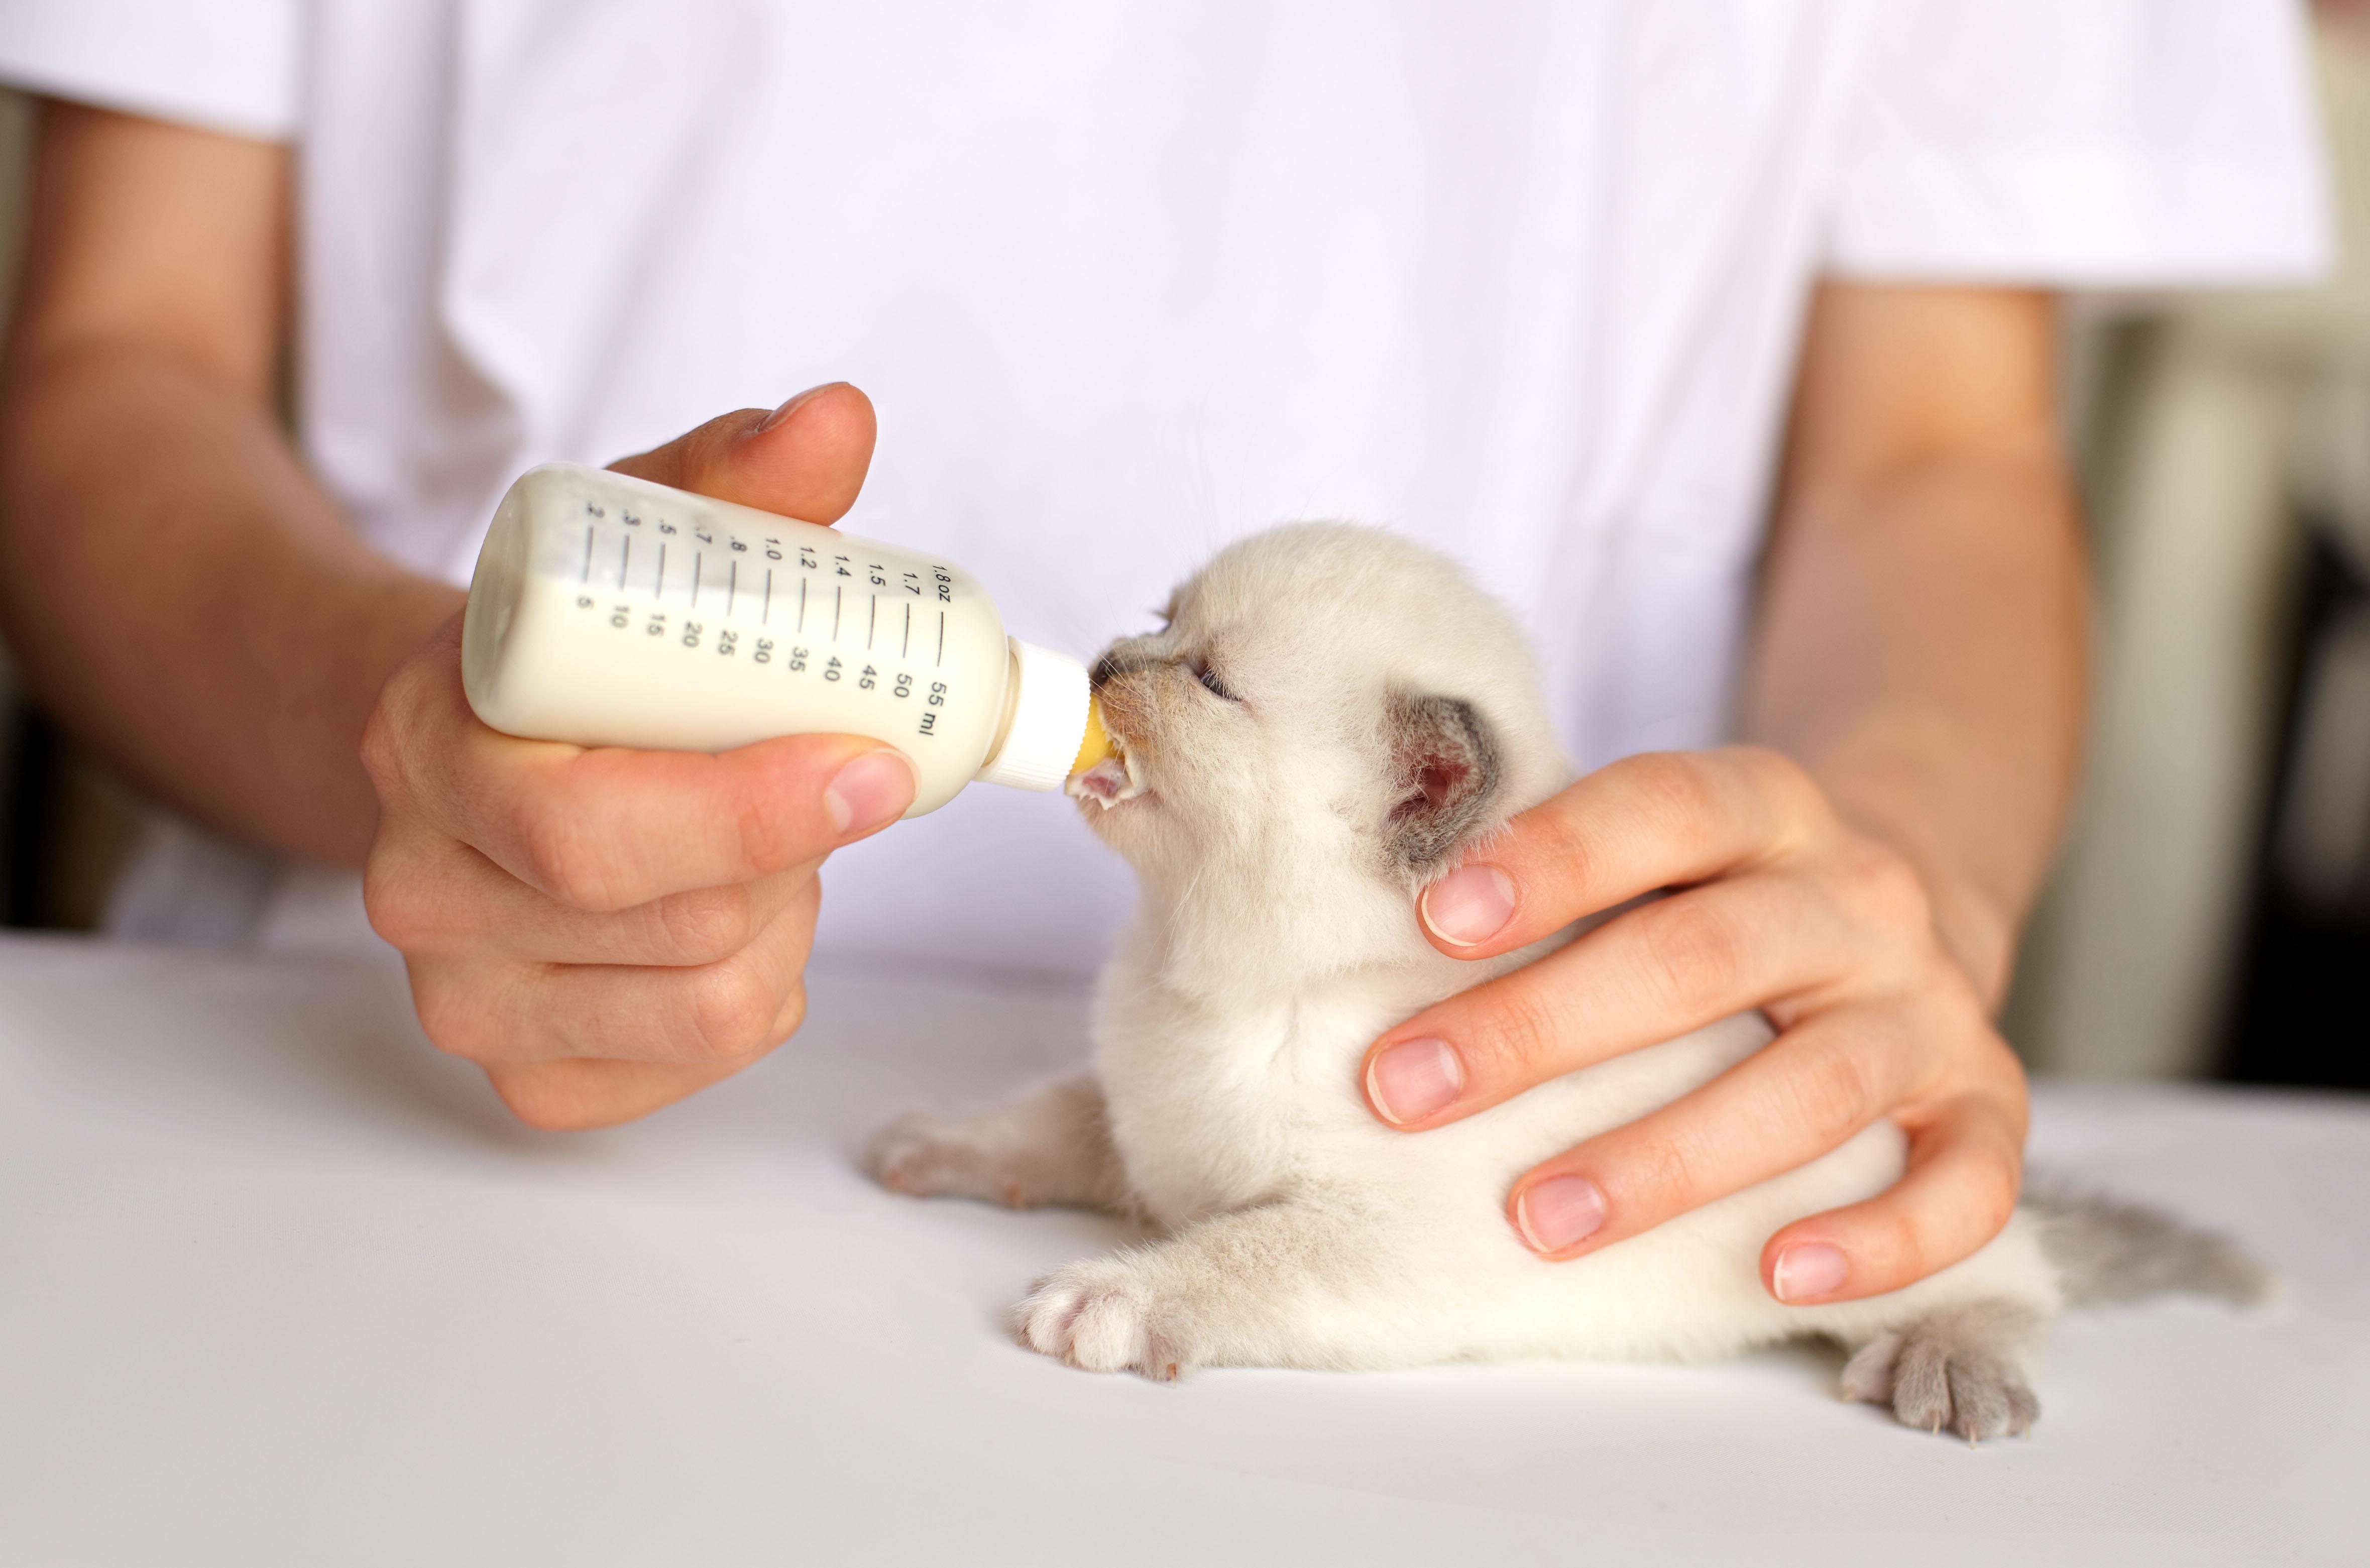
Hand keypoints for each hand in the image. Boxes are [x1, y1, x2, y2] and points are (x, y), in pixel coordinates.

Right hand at [361, 385, 914, 1129]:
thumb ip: (737, 483)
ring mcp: (464, 997)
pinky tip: (739, 912)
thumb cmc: (579, 644)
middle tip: (833, 777)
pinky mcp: (527, 1074)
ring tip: (771, 839)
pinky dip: (761, 989)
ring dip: (786, 919)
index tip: (875, 762)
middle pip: (674, 924)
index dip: (752, 810)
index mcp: (428, 749)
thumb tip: (838, 418)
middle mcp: (421, 887)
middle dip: (794, 855)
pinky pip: (701, 1059)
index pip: (590, 828)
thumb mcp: (640, 543)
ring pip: (709, 1003)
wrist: (476, 739)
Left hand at [1356, 747, 2028, 1304]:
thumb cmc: (1726, 897)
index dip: (1554, 856)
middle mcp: (1858, 898)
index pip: (1663, 807)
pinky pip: (1964, 1184)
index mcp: (1766, 808)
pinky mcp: (1987, 1104)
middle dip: (1543, 1029)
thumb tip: (1382, 925)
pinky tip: (1776, 1273)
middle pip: (1705, 957)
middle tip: (1408, 1090)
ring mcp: (1930, 1005)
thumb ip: (1556, 873)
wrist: (1914, 906)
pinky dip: (1880, 1238)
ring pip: (1812, 1084)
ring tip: (1538, 1218)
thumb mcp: (1663, 849)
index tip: (1436, 915)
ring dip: (1667, 1158)